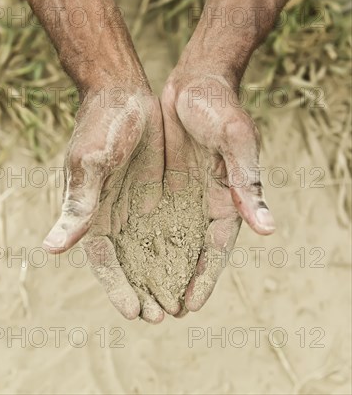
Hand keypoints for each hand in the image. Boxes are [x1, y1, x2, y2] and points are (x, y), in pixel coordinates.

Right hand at [43, 82, 165, 321]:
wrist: (125, 94)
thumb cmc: (101, 125)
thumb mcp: (90, 163)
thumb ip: (78, 205)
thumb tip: (53, 248)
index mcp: (92, 213)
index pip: (104, 261)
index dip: (117, 287)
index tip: (136, 312)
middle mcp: (115, 214)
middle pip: (131, 263)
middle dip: (146, 289)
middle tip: (166, 315)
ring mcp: (138, 205)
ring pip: (153, 249)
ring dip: (164, 275)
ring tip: (182, 302)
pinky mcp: (160, 192)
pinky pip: (172, 224)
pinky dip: (180, 246)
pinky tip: (195, 262)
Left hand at [161, 69, 274, 312]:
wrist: (195, 80)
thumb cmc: (221, 108)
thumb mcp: (236, 141)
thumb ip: (247, 184)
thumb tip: (268, 229)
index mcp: (230, 198)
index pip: (218, 248)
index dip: (205, 277)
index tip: (188, 305)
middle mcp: (206, 202)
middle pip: (191, 251)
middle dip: (177, 281)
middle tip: (158, 313)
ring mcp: (184, 193)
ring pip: (168, 238)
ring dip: (156, 266)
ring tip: (140, 296)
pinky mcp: (164, 180)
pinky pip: (150, 215)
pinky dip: (141, 237)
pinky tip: (127, 256)